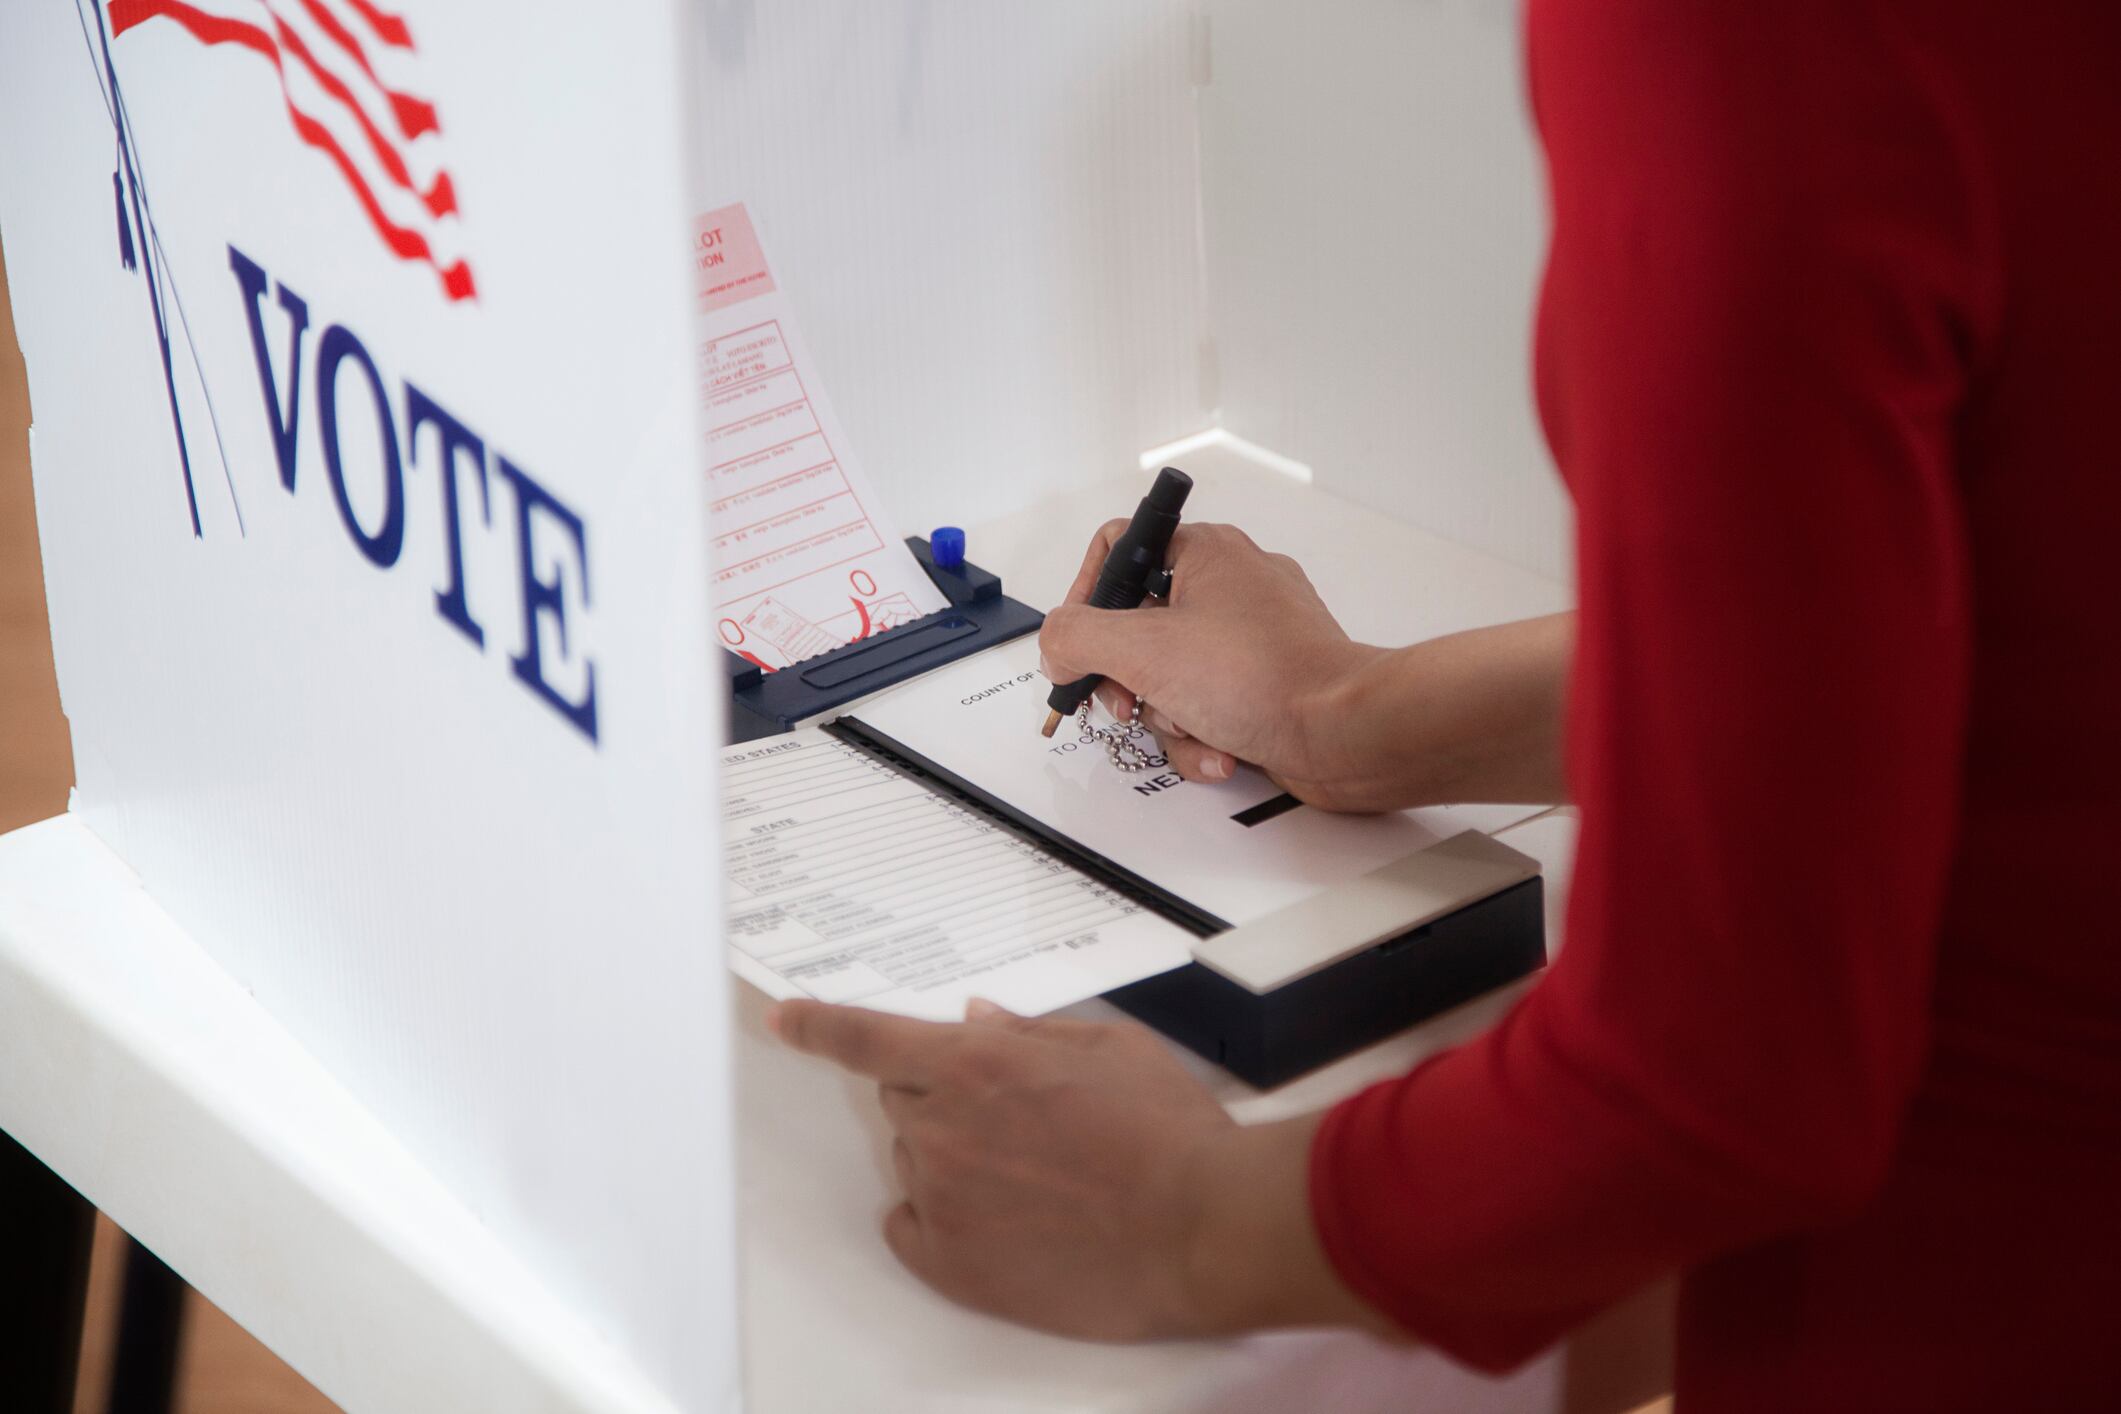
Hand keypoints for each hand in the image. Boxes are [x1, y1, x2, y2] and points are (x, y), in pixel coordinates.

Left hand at [768, 997, 1236, 1339]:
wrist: (1201, 1227)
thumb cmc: (1168, 1136)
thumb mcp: (1109, 1048)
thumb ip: (1030, 1031)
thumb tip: (983, 1021)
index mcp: (976, 1063)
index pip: (866, 1036)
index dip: (818, 1026)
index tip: (787, 1021)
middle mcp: (943, 1127)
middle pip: (900, 1098)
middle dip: (942, 1096)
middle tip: (1016, 1118)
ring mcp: (942, 1198)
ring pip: (914, 1161)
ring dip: (953, 1157)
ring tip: (1037, 1176)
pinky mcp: (952, 1263)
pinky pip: (909, 1226)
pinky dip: (938, 1218)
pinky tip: (1000, 1219)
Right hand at [1039, 522, 1382, 807]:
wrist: (1344, 733)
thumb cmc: (1266, 677)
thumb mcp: (1142, 649)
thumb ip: (1077, 637)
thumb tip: (1056, 644)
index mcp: (1205, 553)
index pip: (1119, 547)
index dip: (1087, 595)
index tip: (1078, 640)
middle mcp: (1231, 586)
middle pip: (1137, 626)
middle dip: (1127, 678)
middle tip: (1125, 700)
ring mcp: (1251, 639)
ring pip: (1169, 678)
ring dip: (1168, 718)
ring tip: (1194, 728)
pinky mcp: (1266, 686)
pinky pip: (1208, 708)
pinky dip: (1204, 736)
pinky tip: (1222, 749)